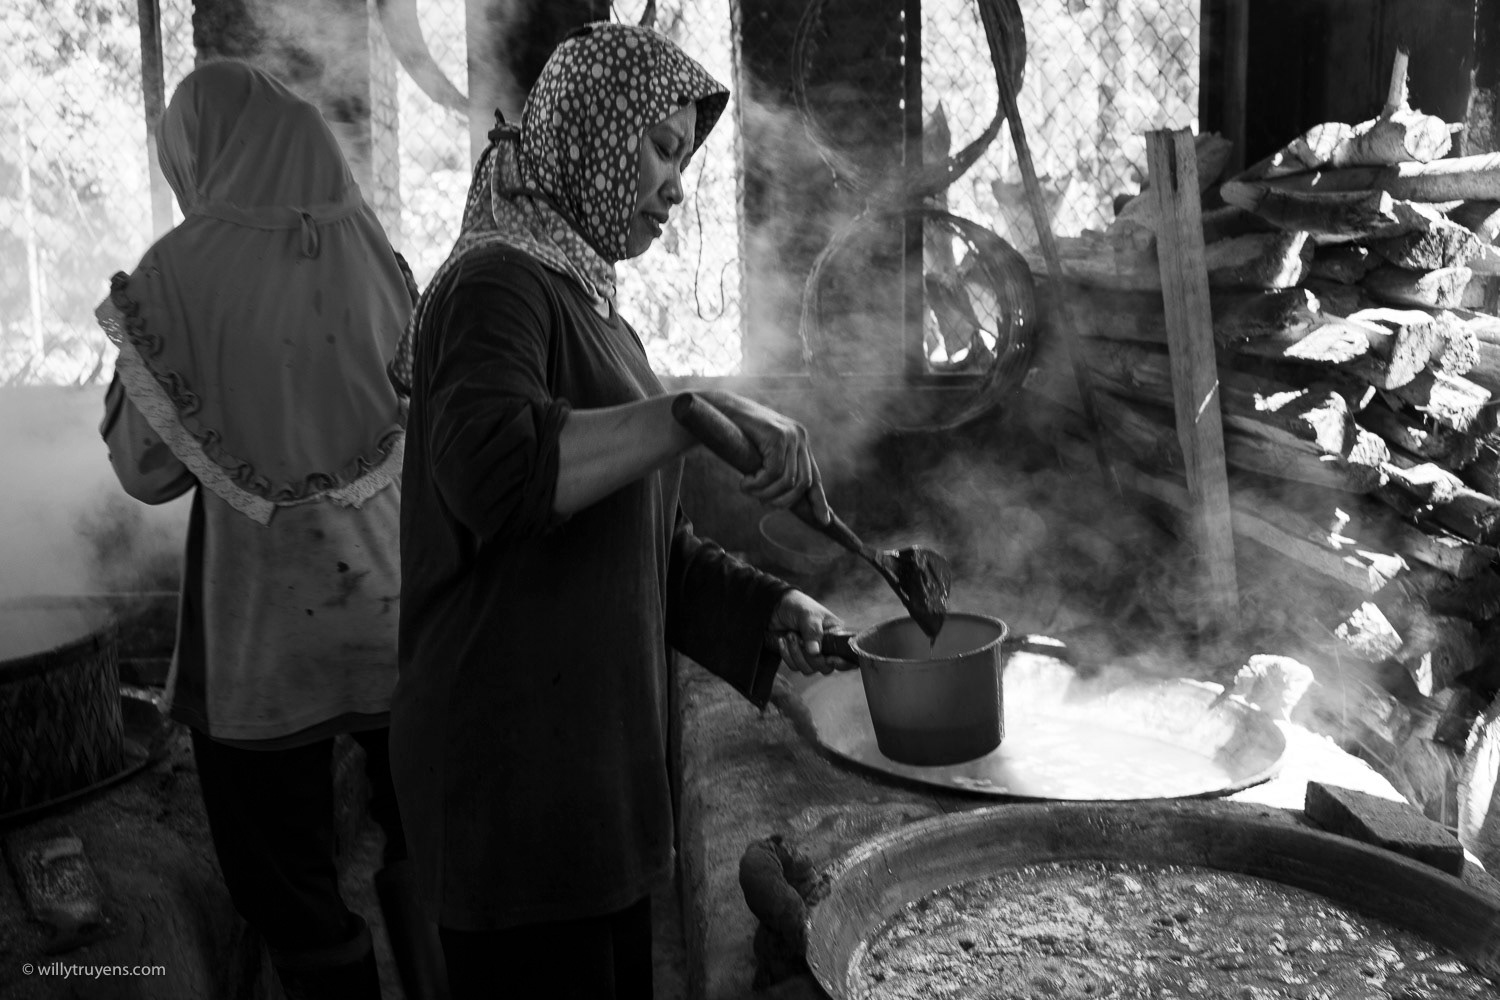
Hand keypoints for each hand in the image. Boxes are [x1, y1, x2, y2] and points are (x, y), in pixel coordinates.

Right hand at [701, 391, 829, 524]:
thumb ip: (776, 470)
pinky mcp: (777, 435)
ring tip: (748, 489)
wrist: (721, 409)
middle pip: (804, 484)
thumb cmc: (737, 434)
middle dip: (783, 501)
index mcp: (800, 443)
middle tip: (762, 502)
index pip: (815, 477)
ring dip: (766, 493)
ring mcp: (790, 435)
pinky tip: (745, 482)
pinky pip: (774, 472)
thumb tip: (783, 499)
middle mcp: (800, 437)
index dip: (819, 501)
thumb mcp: (762, 455)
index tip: (824, 521)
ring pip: (788, 481)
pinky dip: (759, 483)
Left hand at [768, 590, 854, 674]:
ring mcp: (812, 655)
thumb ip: (813, 631)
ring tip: (789, 635)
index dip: (842, 663)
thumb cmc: (798, 606)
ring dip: (796, 654)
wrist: (777, 607)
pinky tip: (782, 640)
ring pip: (808, 670)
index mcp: (836, 636)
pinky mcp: (798, 658)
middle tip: (798, 638)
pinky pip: (794, 667)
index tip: (830, 659)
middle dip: (811, 657)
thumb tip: (815, 652)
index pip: (847, 657)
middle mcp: (826, 648)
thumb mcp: (808, 614)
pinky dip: (786, 655)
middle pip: (825, 668)